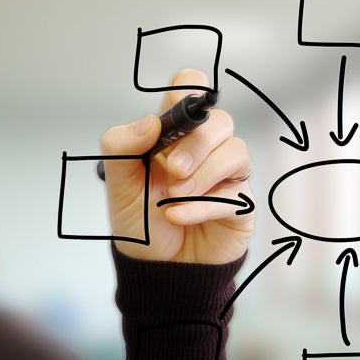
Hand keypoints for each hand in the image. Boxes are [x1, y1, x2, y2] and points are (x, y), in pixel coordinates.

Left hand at [101, 69, 254, 263]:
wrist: (155, 269)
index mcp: (174, 135)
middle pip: (220, 121)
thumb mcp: (119, 184)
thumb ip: (122, 147)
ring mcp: (226, 176)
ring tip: (173, 197)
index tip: (176, 109)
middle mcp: (204, 150)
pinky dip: (201, 206)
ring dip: (202, 174)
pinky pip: (234, 193)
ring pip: (236, 151)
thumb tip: (149, 122)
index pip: (191, 91)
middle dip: (196, 144)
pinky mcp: (240, 204)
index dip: (189, 90)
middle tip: (172, 170)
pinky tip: (177, 216)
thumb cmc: (139, 222)